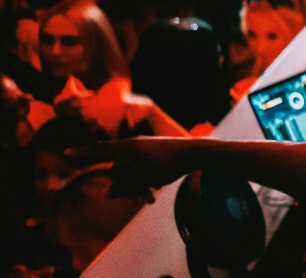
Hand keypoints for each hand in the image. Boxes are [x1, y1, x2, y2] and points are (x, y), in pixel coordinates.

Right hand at [66, 137, 202, 195]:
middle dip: (123, 188)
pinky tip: (155, 192)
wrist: (195, 153)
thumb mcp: (143, 179)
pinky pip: (140, 170)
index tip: (66, 152)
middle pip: (117, 171)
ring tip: (149, 201)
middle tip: (134, 204)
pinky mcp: (153, 155)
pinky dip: (144, 181)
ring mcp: (143, 150)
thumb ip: (123, 187)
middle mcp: (132, 146)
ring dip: (136, 188)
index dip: (82, 152)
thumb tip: (105, 194)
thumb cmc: (168, 164)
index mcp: (126, 147)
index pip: (99, 149)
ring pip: (130, 173)